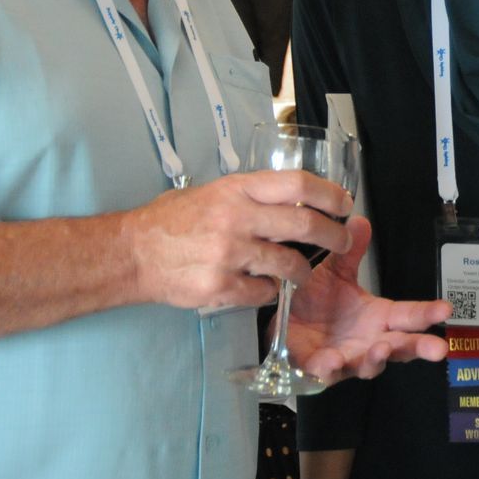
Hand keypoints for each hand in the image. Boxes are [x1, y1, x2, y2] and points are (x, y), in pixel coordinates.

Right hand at [128, 169, 355, 310]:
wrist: (133, 253)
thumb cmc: (172, 220)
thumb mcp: (212, 192)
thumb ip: (249, 195)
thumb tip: (293, 199)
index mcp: (237, 190)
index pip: (297, 185)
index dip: (329, 194)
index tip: (345, 203)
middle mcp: (236, 218)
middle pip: (304, 225)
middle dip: (333, 235)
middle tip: (342, 241)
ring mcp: (229, 254)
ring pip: (289, 264)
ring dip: (304, 271)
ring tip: (303, 272)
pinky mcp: (221, 286)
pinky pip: (265, 293)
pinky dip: (271, 292)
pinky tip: (265, 287)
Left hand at [284, 220, 449, 382]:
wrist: (277, 319)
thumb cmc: (313, 300)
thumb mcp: (334, 272)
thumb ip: (350, 252)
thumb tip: (360, 220)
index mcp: (377, 317)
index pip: (409, 315)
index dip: (428, 313)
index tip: (446, 309)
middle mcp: (368, 341)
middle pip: (401, 347)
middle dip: (419, 347)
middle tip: (438, 348)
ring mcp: (347, 358)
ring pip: (369, 365)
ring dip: (377, 359)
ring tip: (381, 348)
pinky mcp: (318, 368)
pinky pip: (327, 373)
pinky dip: (331, 368)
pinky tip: (332, 361)